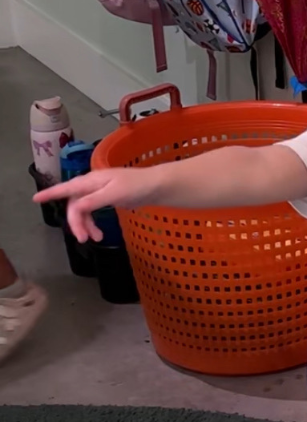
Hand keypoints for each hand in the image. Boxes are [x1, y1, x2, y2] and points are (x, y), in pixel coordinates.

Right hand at [34, 167, 160, 242]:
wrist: (156, 186)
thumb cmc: (136, 187)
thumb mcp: (115, 194)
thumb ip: (94, 200)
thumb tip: (76, 207)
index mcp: (91, 181)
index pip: (67, 188)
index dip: (50, 194)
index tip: (35, 199)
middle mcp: (91, 185)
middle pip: (75, 205)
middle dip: (76, 222)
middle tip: (83, 239)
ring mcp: (99, 192)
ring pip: (83, 210)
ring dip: (86, 225)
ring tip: (95, 239)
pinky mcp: (107, 199)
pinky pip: (93, 212)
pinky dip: (93, 223)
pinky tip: (99, 233)